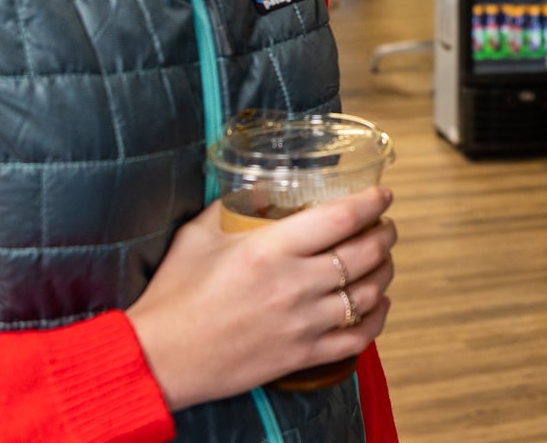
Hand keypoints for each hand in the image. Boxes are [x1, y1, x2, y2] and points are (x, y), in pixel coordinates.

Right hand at [125, 187, 396, 410]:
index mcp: (270, 249)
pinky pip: (358, 338)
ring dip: (385, 272)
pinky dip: (377, 319)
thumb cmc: (174, 295)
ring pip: (368, 294)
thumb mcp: (198, 235)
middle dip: (385, 234)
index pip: (341, 218)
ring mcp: (302, 323)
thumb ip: (235, 206)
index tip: (383, 194)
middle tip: (386, 226)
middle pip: (364, 253)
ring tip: (384, 260)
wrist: (160, 358)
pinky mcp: (301, 355)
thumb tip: (265, 188)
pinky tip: (379, 305)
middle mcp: (294, 285)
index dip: (372, 202)